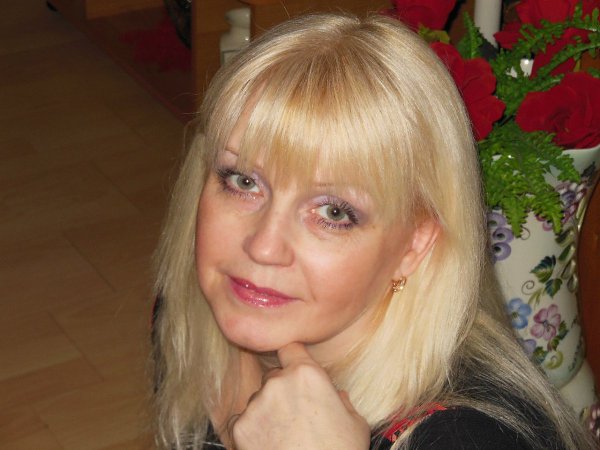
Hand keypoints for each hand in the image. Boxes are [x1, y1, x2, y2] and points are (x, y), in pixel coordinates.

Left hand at [231, 342, 369, 449]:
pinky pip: (246, 421)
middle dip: (283, 390)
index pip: (290, 348)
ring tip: (286, 436)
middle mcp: (278, 382)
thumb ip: (342, 401)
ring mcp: (256, 404)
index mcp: (307, 374)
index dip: (293, 357)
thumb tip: (336, 396)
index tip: (295, 368)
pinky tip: (272, 447)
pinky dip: (255, 432)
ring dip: (268, 411)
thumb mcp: (356, 424)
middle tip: (296, 416)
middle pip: (275, 376)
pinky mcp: (240, 428)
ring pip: (259, 399)